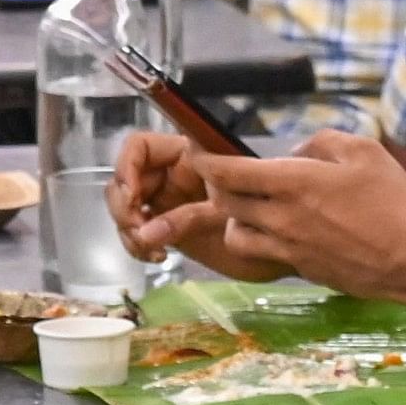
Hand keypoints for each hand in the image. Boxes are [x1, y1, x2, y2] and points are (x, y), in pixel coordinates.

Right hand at [107, 132, 284, 280]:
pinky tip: (158, 257)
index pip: (140, 147)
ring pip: (125, 207)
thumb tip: (147, 230)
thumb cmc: (266, 217)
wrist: (281, 247)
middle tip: (140, 231)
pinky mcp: (167, 228)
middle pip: (123, 180)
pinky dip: (137, 245)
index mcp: (187, 156)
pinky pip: (137, 232)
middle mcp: (170, 176)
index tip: (134, 198)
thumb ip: (190, 217)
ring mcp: (166, 203)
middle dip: (124, 207)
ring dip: (127, 229)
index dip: (127, 167)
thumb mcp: (230, 213)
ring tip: (151, 249)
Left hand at [190, 132, 405, 296]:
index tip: (196, 149)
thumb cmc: (392, 201)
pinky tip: (275, 232)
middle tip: (223, 174)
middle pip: (224, 202)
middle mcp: (281, 217)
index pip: (228, 171)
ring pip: (235, 234)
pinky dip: (257, 240)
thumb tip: (295, 153)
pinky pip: (261, 254)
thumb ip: (321, 142)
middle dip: (216, 185)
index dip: (204, 159)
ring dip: (232, 218)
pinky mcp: (298, 269)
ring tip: (248, 208)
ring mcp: (287, 247)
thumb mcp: (363, 151)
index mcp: (293, 183)